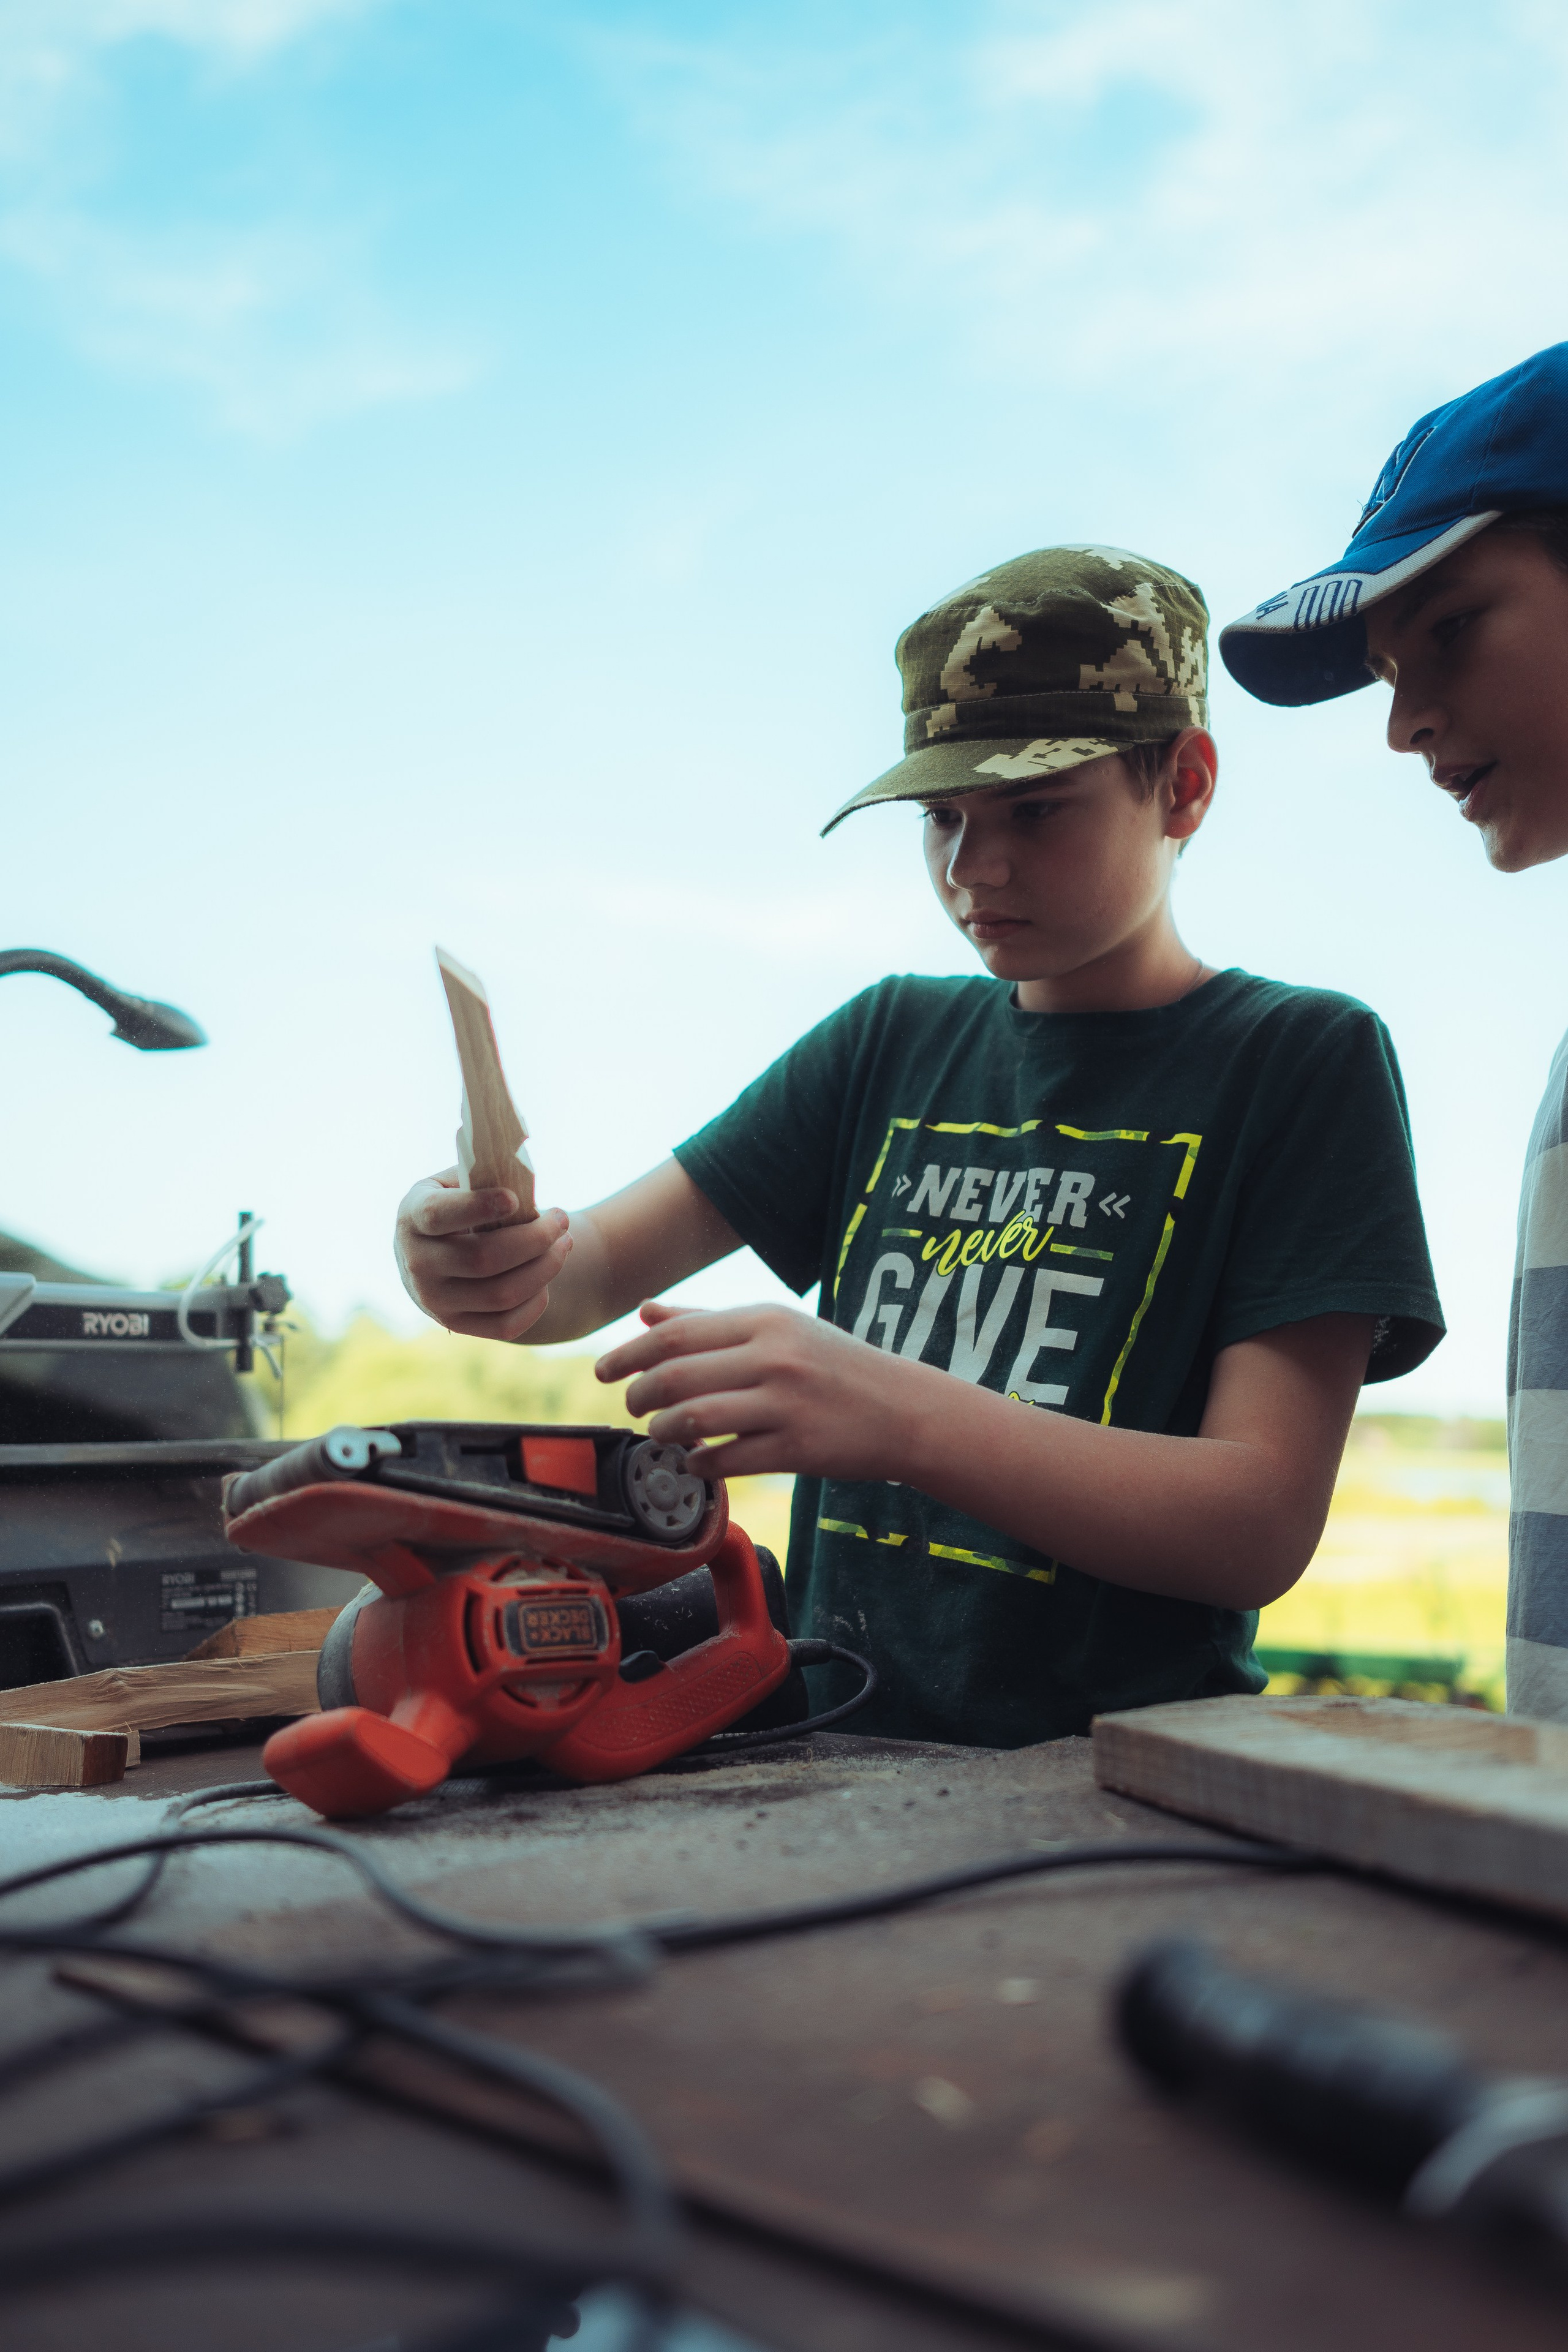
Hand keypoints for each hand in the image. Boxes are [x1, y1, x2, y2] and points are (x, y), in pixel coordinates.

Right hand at [394, 1168, 571, 1340]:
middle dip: (535, 1238)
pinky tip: (547, 1276)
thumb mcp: (457, 1183)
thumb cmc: (457, 1206)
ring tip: (565, 1243)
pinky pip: (507, 1325)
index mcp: (412, 1218)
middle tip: (562, 1219)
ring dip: (545, 1267)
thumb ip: (483, 1178)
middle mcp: (416, 1264)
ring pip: (502, 1294)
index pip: (438, 1215)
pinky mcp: (456, 1325)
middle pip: (483, 1258)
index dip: (477, 1207)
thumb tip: (524, 1183)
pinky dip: (537, 1301)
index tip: (514, 1198)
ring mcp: (434, 1301)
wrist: (433, 1253)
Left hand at [594, 1299, 921, 1480]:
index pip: (676, 1334)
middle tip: (631, 1405)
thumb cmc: (833, 1366)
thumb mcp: (778, 1329)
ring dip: (663, 1431)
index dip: (629, 1353)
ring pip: (695, 1418)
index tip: (602, 1370)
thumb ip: (709, 1321)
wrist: (903, 1409)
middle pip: (676, 1375)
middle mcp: (774, 1358)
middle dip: (639, 1394)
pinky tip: (697, 1461)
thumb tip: (646, 1312)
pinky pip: (727, 1460)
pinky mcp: (797, 1449)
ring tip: (660, 1434)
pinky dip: (700, 1464)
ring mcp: (786, 1404)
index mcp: (765, 1321)